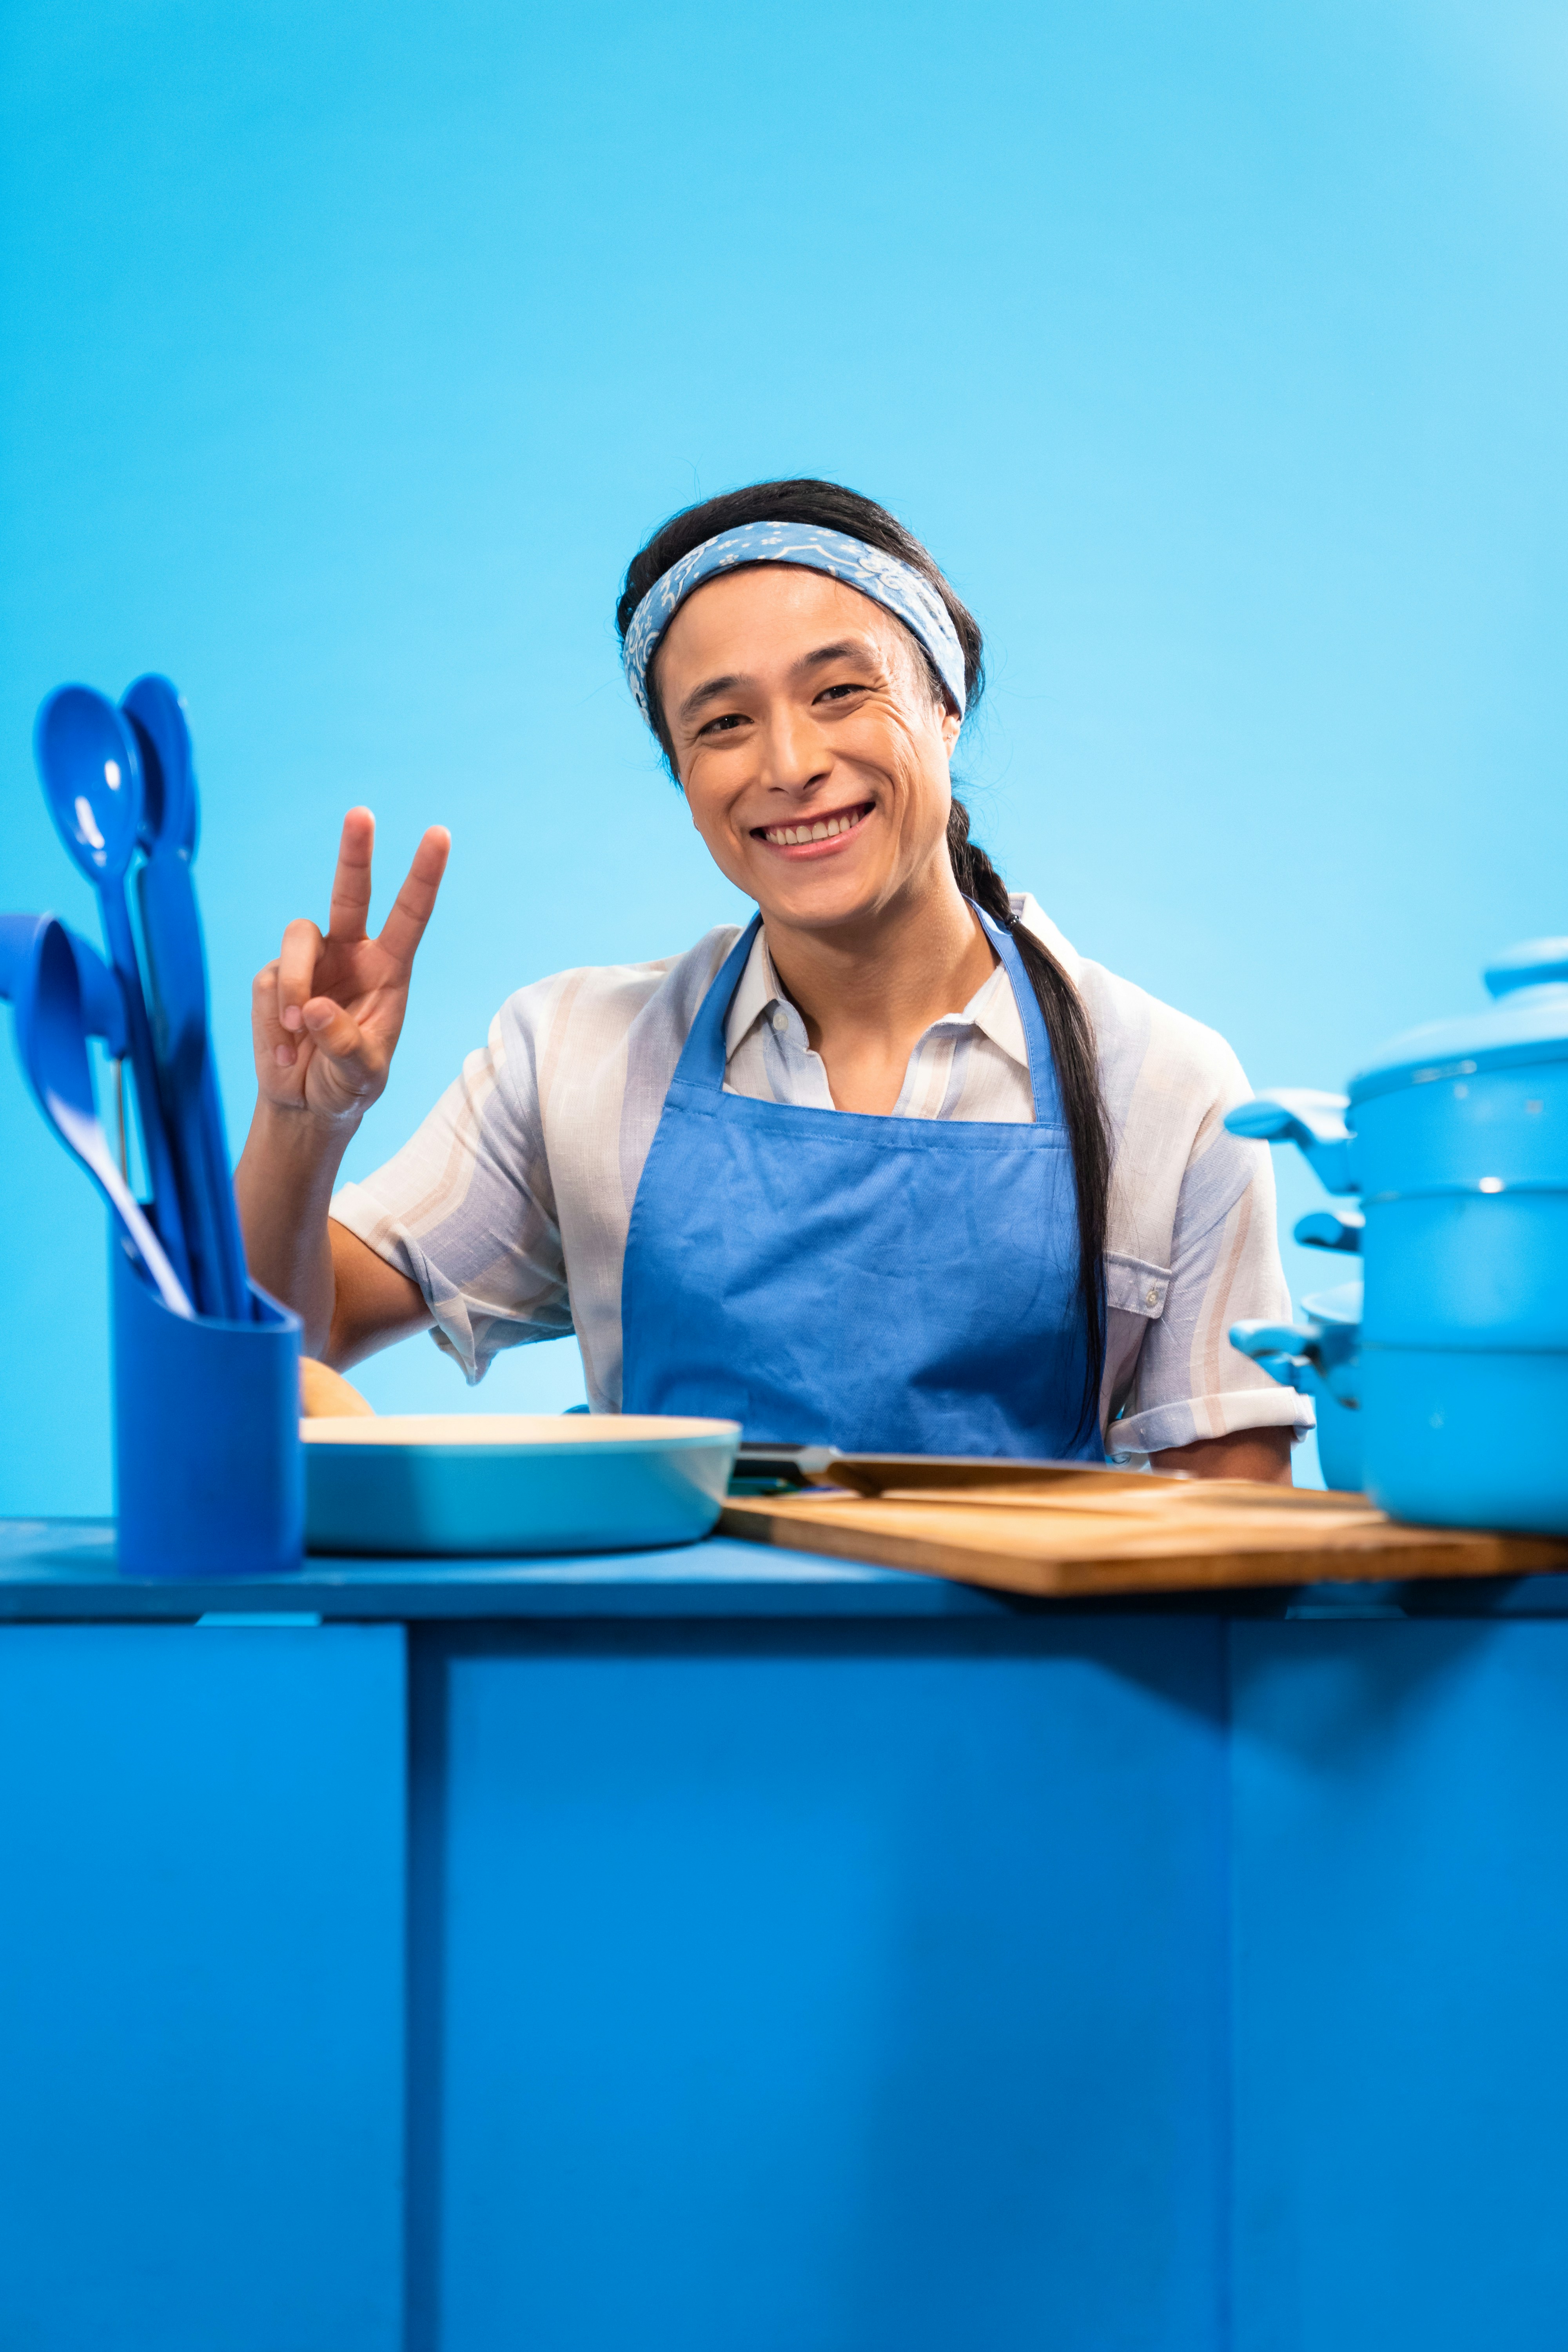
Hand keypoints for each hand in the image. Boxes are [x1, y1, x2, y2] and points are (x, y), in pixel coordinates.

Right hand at [251, 808, 449, 1122]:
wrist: (306, 1105)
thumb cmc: (347, 1085)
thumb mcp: (361, 1075)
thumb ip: (344, 1045)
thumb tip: (312, 1007)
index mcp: (388, 969)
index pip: (409, 914)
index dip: (423, 875)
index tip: (439, 834)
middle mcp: (349, 954)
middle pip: (350, 892)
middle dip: (355, 853)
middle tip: (362, 813)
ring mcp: (308, 963)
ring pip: (296, 940)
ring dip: (292, 985)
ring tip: (295, 1034)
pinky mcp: (272, 979)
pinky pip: (267, 984)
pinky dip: (273, 1024)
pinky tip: (285, 1055)